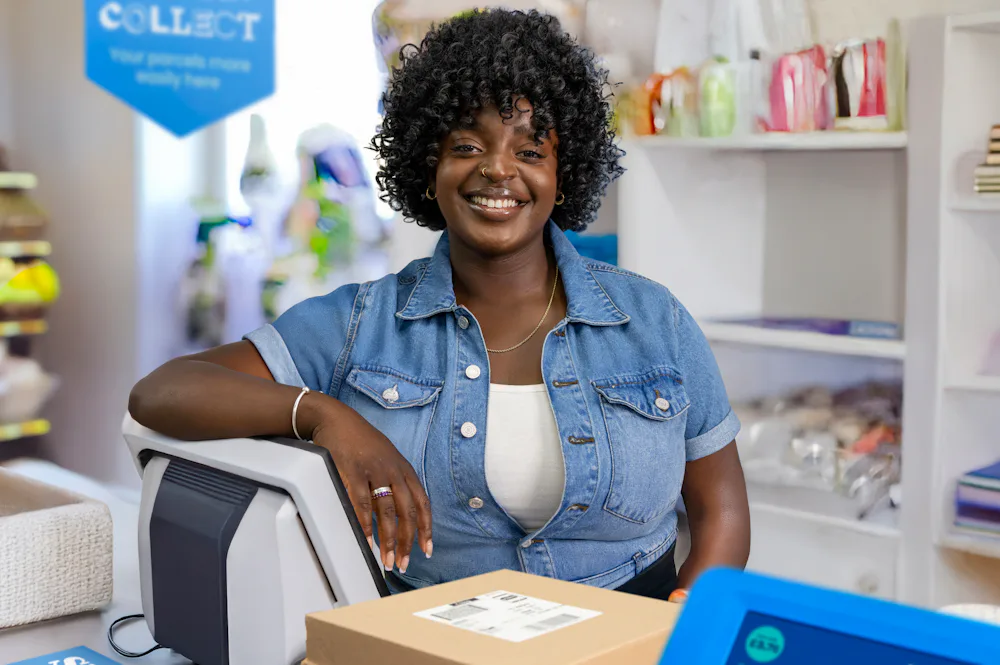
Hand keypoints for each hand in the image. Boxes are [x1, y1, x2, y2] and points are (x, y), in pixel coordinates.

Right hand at [310, 400, 431, 574]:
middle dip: (407, 541)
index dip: (426, 529)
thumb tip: (398, 516)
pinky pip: (362, 503)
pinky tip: (367, 540)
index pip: (422, 503)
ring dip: (388, 539)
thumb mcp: (386, 459)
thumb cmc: (361, 442)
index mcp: (405, 470)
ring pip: (387, 511)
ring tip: (386, 559)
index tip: (427, 550)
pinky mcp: (354, 472)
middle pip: (407, 512)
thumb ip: (395, 483)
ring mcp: (375, 471)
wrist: (337, 419)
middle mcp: (394, 470)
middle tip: (402, 563)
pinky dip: (365, 524)